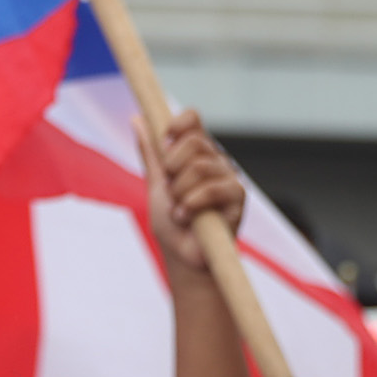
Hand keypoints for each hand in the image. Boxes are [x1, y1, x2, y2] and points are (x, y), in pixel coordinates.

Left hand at [134, 108, 244, 281]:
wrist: (182, 256)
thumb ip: (151, 153)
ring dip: (179, 193)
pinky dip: (191, 205)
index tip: (164, 142)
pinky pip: (211, 189)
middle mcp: (216, 161)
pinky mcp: (237, 197)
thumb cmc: (172, 223)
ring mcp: (229, 177)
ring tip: (178, 211)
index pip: (193, 120)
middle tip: (170, 191)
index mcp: (197, 153)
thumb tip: (138, 120)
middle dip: (173, 168)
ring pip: (199, 167)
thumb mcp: (156, 184)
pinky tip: (185, 218)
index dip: (178, 125)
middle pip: (195, 141)